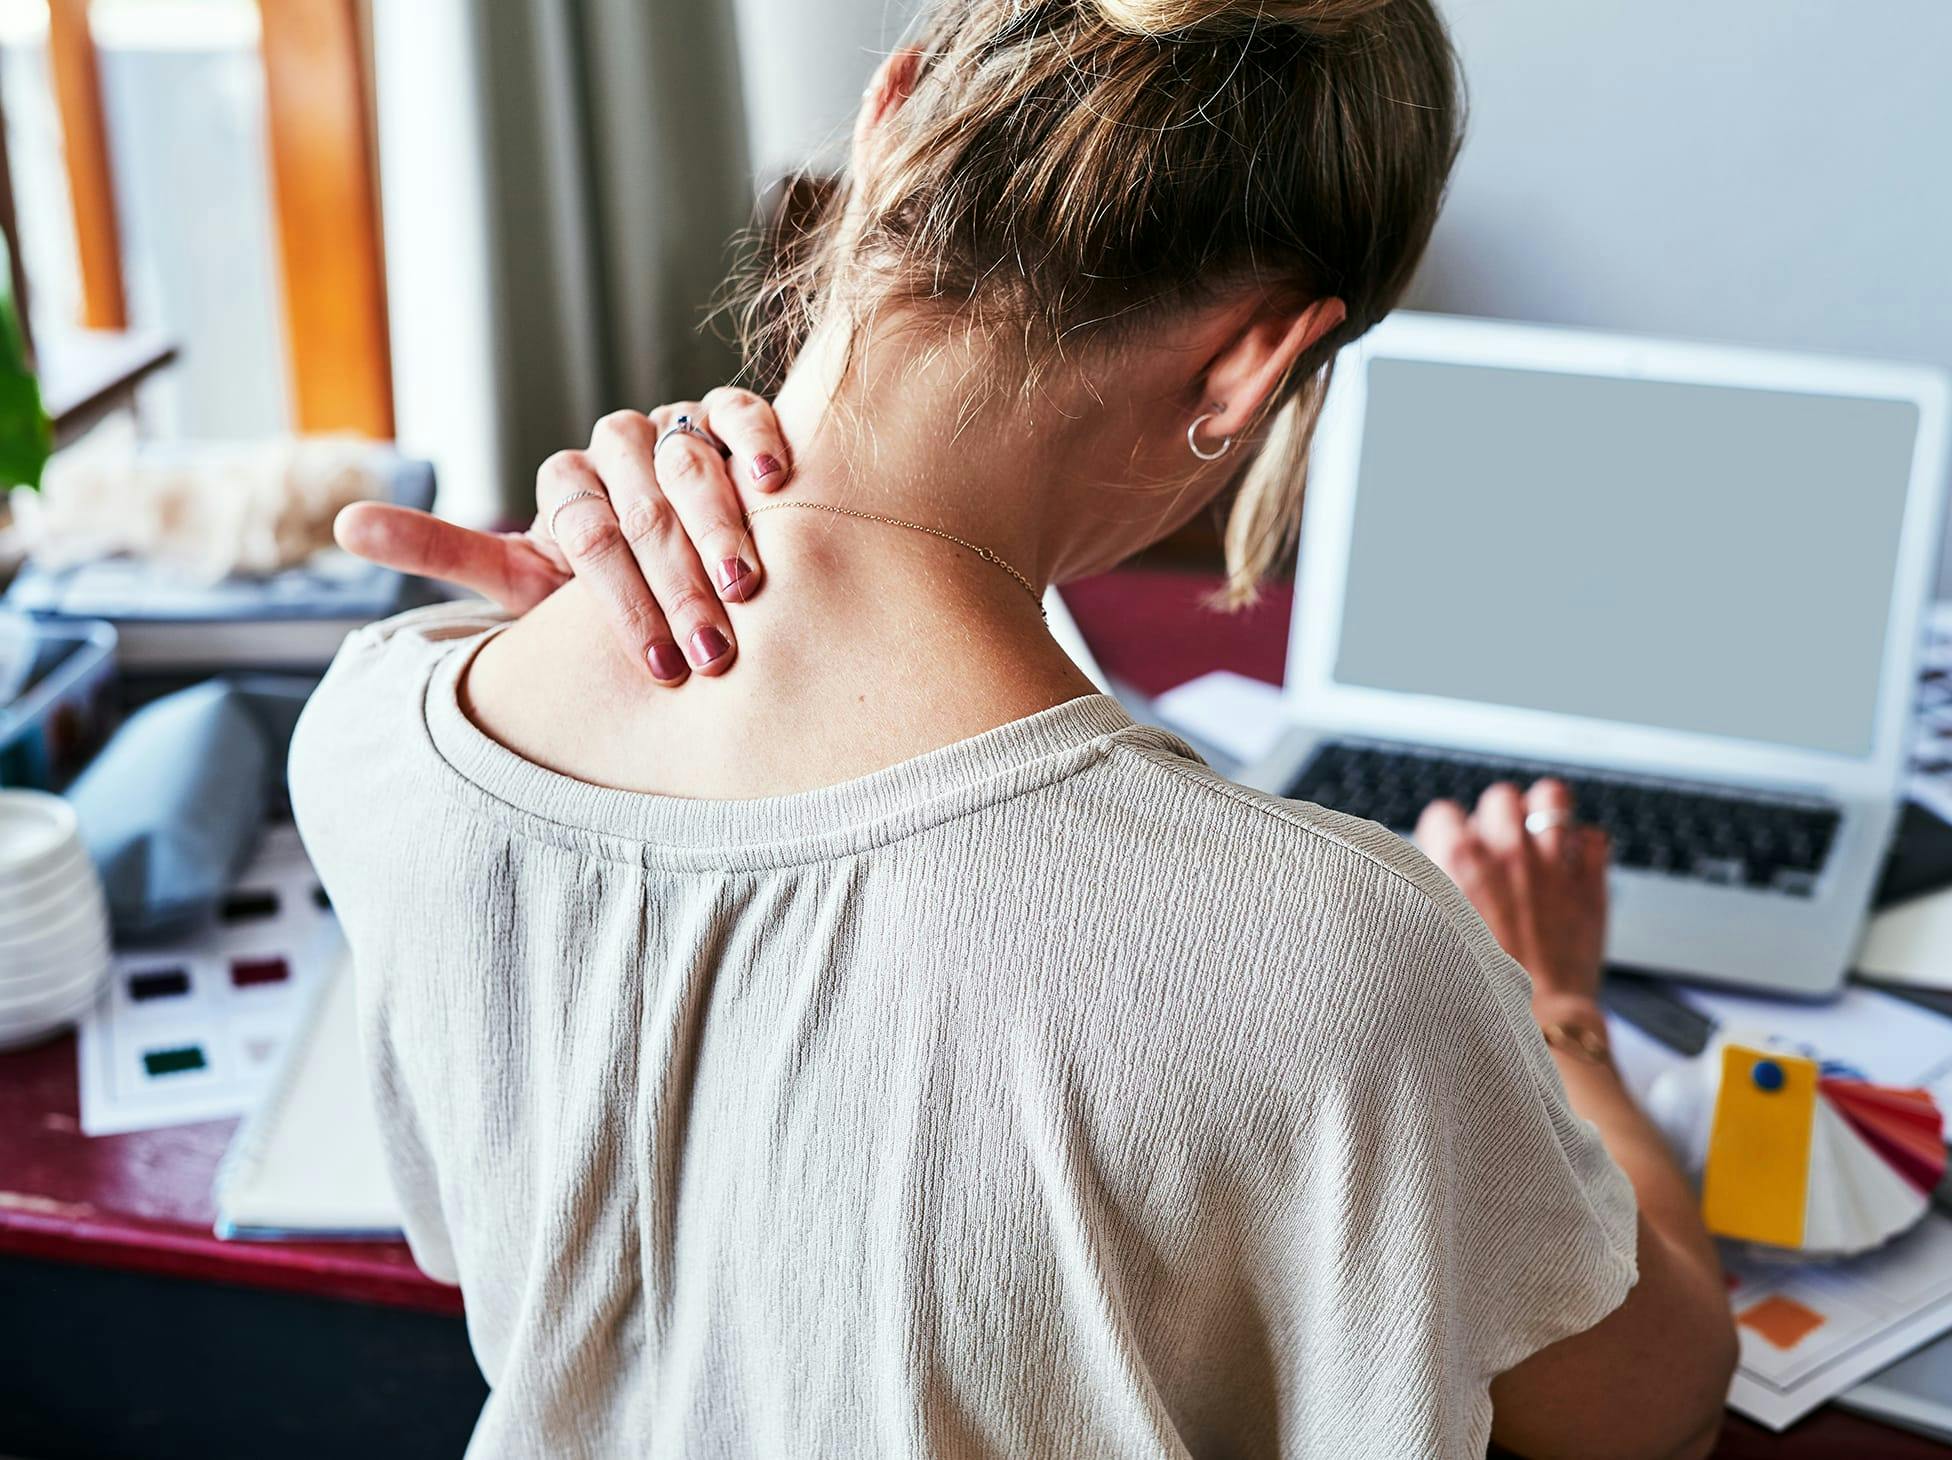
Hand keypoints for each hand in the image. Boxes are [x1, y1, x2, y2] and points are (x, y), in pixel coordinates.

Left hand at [334, 388, 792, 682]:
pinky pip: (739, 411)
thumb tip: (341, 524)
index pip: (586, 533)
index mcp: (564, 486)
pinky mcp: (726, 413)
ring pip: (687, 460)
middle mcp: (613, 447)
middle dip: (677, 584)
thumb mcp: (522, 582)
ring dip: (720, 526)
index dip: (620, 601)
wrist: (686, 570)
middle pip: (641, 506)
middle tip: (709, 649)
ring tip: (747, 585)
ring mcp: (671, 427)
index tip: (657, 664)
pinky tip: (775, 484)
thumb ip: (445, 551)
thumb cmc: (600, 594)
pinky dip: (757, 442)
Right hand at [1414, 779, 1609, 1005]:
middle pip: (1500, 796)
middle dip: (1496, 817)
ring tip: (1539, 834)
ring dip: (1543, 814)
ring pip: (1552, 798)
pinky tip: (1572, 863)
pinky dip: (1584, 846)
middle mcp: (1507, 851)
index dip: (1446, 834)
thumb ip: (1431, 891)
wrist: (1536, 1023)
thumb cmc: (1478, 987)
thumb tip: (1429, 872)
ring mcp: (1553, 863)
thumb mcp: (1431, 932)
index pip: (1444, 813)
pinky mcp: (1591, 883)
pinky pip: (1594, 837)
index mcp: (1459, 860)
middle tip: (1496, 845)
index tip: (1451, 851)